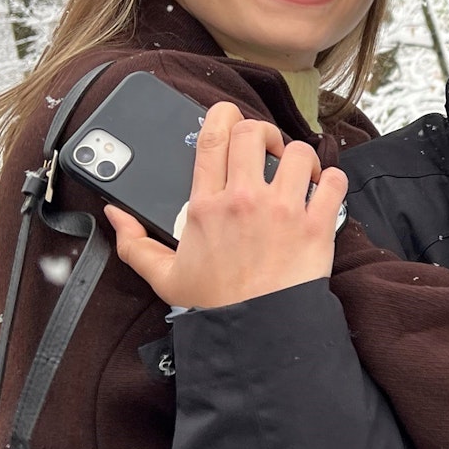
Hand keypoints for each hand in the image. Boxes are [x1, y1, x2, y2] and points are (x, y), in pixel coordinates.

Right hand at [107, 101, 347, 308]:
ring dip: (299, 157)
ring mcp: (282, 210)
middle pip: (253, 132)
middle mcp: (244, 199)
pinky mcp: (315, 225)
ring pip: (298, 152)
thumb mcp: (164, 276)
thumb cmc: (215, 306)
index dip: (222, 114)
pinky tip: (323, 190)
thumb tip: (115, 213)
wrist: (256, 333)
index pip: (211, 137)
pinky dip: (332, 179)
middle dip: (262, 131)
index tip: (231, 118)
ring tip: (298, 174)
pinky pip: (333, 181)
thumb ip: (134, 242)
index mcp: (206, 205)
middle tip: (267, 148)